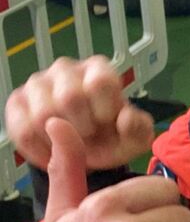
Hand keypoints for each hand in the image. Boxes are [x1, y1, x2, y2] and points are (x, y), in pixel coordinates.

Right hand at [5, 55, 153, 170]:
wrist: (82, 150)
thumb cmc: (110, 138)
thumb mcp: (133, 138)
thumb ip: (139, 128)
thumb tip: (126, 118)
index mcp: (98, 70)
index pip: (100, 81)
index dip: (105, 110)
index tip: (107, 124)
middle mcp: (66, 69)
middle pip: (69, 97)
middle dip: (83, 128)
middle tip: (88, 137)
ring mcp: (38, 83)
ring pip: (43, 114)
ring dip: (61, 140)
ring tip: (71, 143)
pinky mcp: (17, 103)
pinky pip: (22, 130)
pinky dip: (40, 150)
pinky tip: (53, 152)